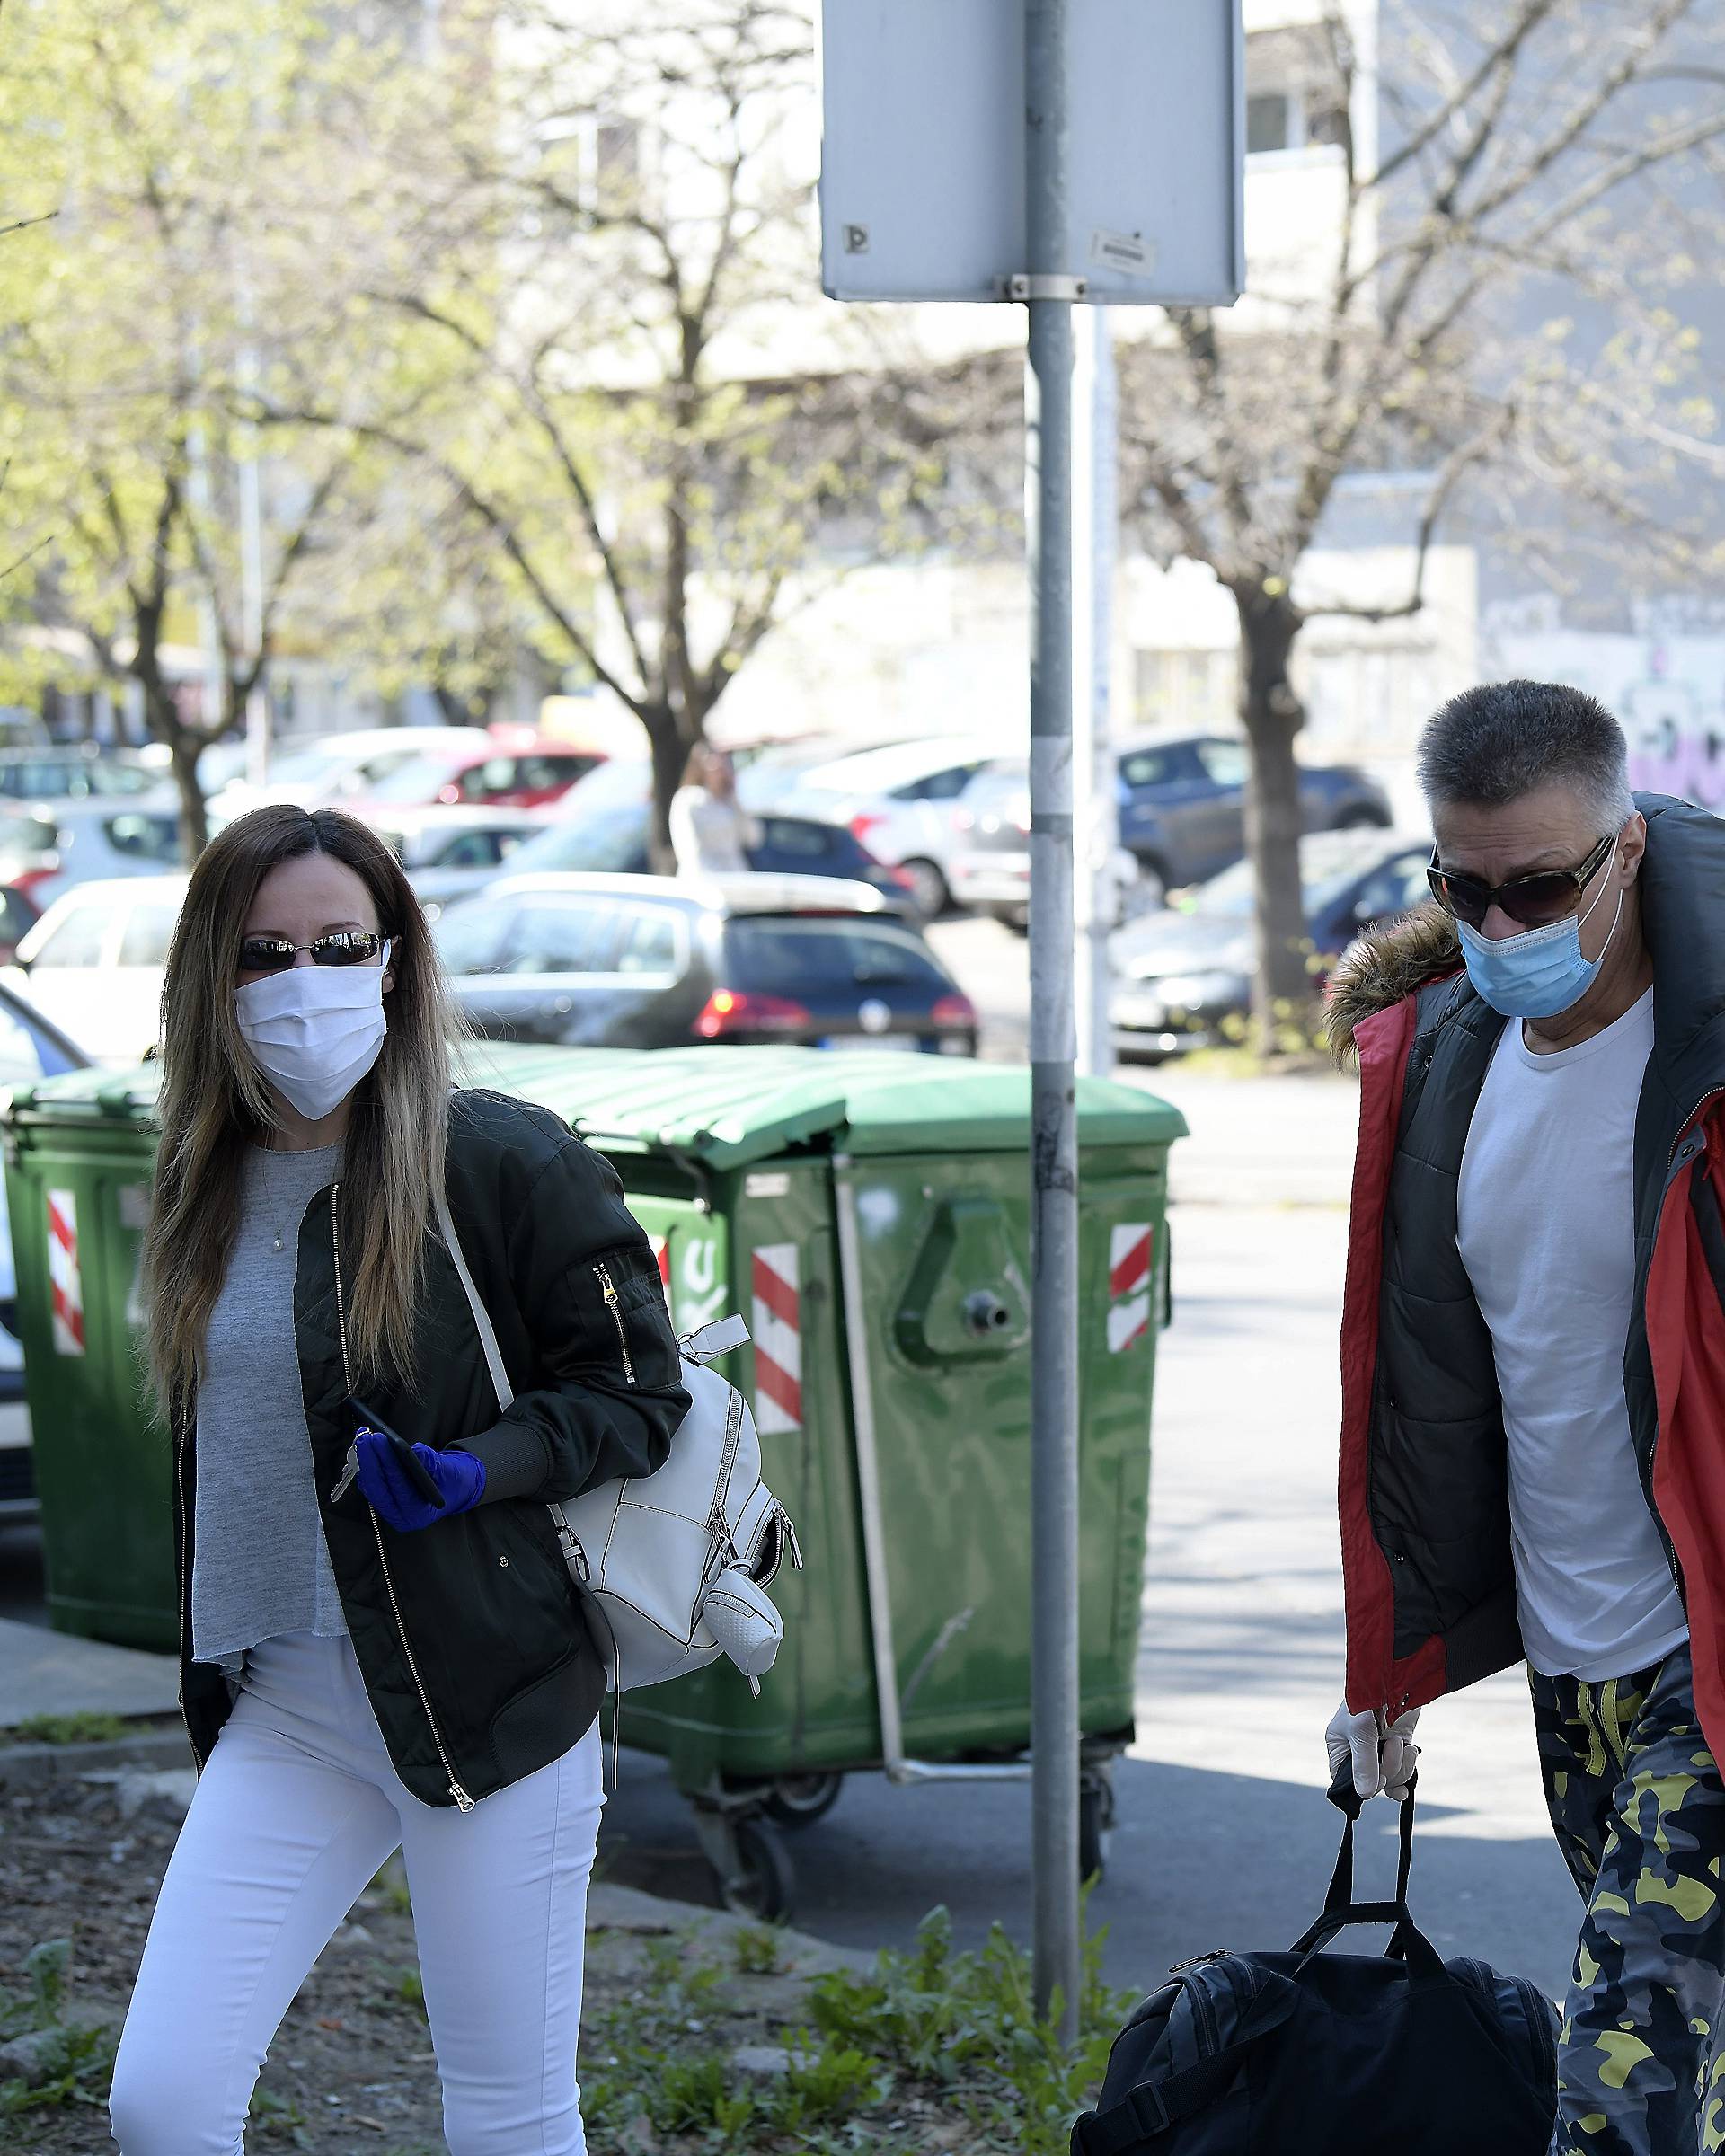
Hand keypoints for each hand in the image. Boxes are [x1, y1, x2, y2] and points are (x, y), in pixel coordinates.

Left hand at [355, 1429, 485, 1532]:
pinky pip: (371, 1483)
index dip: (387, 1462)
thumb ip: (434, 1463)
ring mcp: (390, 1510)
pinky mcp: (384, 1500)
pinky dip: (368, 1464)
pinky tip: (367, 1447)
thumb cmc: (454, 1481)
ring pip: (370, 1486)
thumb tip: (415, 1451)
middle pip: (377, 1489)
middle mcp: (401, 1516)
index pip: (398, 1487)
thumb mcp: (450, 1470)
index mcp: (419, 1514)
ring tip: (363, 1436)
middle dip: (369, 1461)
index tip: (379, 1440)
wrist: (455, 1488)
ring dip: (365, 1460)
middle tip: (365, 1437)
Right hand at [1325, 1700, 1419, 1801]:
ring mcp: (1379, 1751)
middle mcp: (1358, 1753)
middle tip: (1391, 1746)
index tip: (1378, 1777)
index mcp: (1340, 1748)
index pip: (1345, 1783)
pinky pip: (1404, 1772)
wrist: (1396, 1678)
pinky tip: (1411, 1753)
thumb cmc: (1369, 1699)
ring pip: (1391, 1779)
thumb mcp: (1361, 1732)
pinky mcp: (1398, 1747)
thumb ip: (1364, 1765)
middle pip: (1372, 1784)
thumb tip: (1365, 1795)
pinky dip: (1410, 1766)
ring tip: (1400, 1742)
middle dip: (1388, 1769)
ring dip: (1401, 1764)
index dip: (1363, 1786)